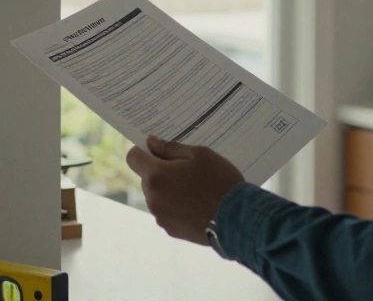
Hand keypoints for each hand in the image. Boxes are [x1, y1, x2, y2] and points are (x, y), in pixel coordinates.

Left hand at [126, 135, 244, 244]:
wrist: (239, 219)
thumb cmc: (220, 182)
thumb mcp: (200, 155)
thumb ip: (170, 148)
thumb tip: (151, 143)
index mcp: (156, 176)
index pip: (133, 158)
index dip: (144, 151)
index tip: (159, 150)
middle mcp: (152, 198)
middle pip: (147, 178)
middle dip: (162, 172)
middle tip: (188, 170)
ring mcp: (160, 216)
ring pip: (157, 195)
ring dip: (169, 190)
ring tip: (197, 190)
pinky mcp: (170, 230)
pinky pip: (167, 212)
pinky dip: (177, 206)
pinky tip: (198, 205)